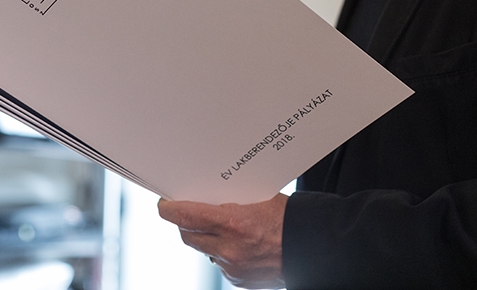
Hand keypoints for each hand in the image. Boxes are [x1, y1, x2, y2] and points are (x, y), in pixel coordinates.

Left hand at [158, 193, 287, 288]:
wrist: (312, 248)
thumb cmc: (288, 218)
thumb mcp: (258, 197)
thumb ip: (229, 199)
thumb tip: (205, 196)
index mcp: (233, 222)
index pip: (185, 216)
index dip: (169, 209)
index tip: (164, 203)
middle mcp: (229, 248)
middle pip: (188, 235)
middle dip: (184, 223)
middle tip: (186, 210)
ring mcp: (233, 268)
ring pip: (203, 250)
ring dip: (204, 238)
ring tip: (216, 226)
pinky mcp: (239, 280)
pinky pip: (219, 263)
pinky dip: (221, 252)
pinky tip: (234, 242)